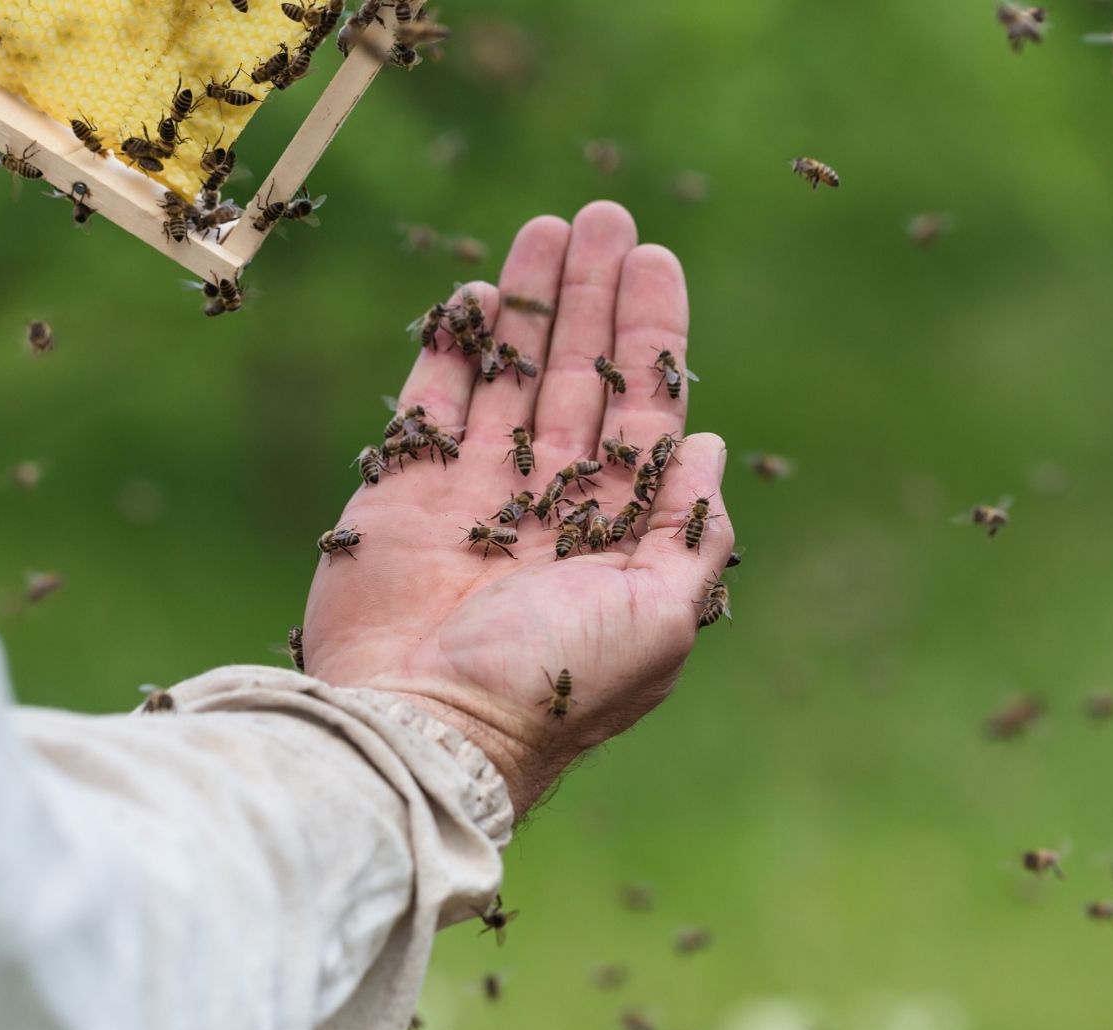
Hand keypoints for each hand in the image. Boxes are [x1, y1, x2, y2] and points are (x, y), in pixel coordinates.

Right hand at [301, 202, 735, 814]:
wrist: (426, 731)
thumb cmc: (555, 685)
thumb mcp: (663, 616)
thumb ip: (687, 529)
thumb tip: (710, 447)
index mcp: (614, 536)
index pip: (642, 414)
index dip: (651, 337)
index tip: (658, 262)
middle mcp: (548, 510)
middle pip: (579, 380)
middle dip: (594, 299)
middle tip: (606, 214)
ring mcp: (473, 501)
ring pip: (510, 379)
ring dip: (532, 305)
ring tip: (550, 228)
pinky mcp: (403, 497)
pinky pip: (432, 407)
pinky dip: (452, 352)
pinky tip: (480, 296)